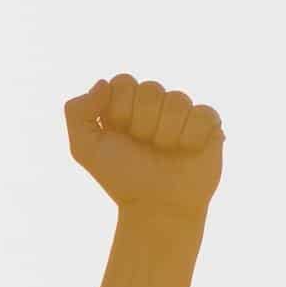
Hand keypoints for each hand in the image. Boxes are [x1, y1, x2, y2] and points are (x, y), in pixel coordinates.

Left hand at [65, 74, 222, 222]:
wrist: (157, 205)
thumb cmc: (122, 176)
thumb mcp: (85, 148)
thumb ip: (77, 112)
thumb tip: (102, 84)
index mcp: (124, 106)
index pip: (123, 81)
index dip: (121, 108)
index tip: (119, 133)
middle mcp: (153, 105)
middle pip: (150, 87)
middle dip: (142, 123)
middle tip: (143, 145)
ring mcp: (181, 112)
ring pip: (177, 99)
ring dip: (166, 133)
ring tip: (164, 151)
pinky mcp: (207, 123)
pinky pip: (202, 113)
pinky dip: (190, 137)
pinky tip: (186, 151)